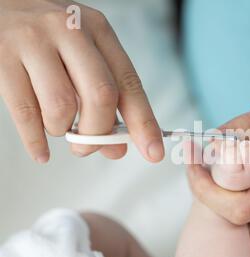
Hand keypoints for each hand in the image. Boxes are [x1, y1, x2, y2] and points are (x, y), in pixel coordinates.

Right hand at [0, 0, 163, 161]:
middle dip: (99, 133)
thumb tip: (116, 149)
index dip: (144, 123)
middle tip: (88, 147)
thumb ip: (102, 97)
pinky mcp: (1, 56)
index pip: (129, 84)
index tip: (154, 152)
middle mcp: (70, 31)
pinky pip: (25, 112)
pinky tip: (42, 151)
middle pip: (101, 96)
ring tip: (59, 127)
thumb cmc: (48, 37)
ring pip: (62, 106)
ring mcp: (34, 41)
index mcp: (98, 30)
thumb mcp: (82, 52)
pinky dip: (36, 141)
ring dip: (63, 130)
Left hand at [187, 80, 249, 256]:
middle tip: (198, 171)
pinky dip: (231, 197)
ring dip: (221, 209)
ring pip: (249, 234)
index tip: (192, 159)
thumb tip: (213, 139)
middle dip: (210, 213)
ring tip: (208, 170)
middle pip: (245, 244)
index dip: (205, 190)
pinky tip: (224, 167)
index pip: (237, 211)